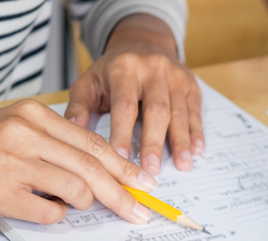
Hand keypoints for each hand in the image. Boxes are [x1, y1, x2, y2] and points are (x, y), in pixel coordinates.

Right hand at [0, 100, 158, 224]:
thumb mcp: (10, 130)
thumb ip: (51, 145)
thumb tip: (99, 174)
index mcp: (32, 115)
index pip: (93, 142)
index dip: (124, 166)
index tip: (144, 184)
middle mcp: (25, 133)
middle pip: (93, 167)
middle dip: (122, 194)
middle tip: (140, 212)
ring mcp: (11, 162)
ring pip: (76, 189)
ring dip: (81, 205)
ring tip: (67, 205)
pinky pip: (48, 212)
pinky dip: (54, 216)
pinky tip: (38, 209)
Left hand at [65, 14, 202, 175]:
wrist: (143, 42)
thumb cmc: (113, 70)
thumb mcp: (89, 81)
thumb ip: (78, 106)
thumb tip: (71, 134)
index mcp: (124, 68)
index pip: (124, 106)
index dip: (123, 134)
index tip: (120, 160)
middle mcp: (153, 69)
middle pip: (157, 110)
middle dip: (154, 142)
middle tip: (152, 170)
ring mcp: (175, 76)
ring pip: (180, 112)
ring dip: (181, 141)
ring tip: (183, 166)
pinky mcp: (191, 85)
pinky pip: (195, 111)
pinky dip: (196, 132)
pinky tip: (196, 151)